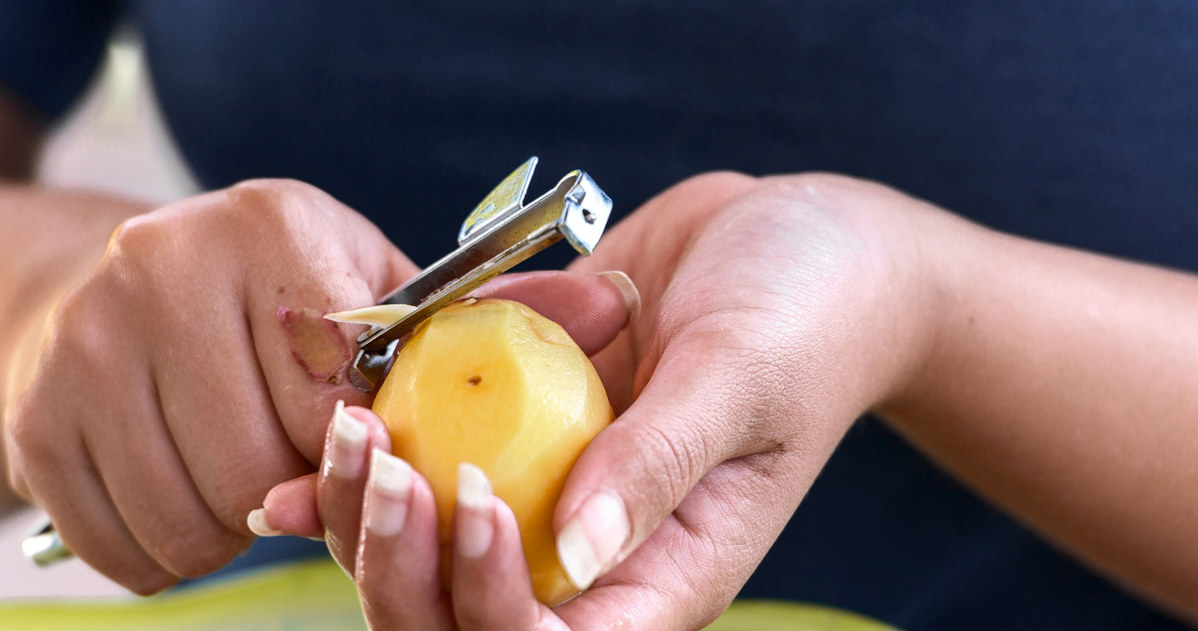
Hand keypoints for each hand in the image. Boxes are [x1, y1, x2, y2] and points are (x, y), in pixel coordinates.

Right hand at [3, 179, 416, 593]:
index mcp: (270, 229)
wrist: (109, 286)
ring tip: (245, 478)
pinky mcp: (35, 421)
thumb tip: (577, 338)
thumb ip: (452, 327)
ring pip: (193, 523)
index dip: (361, 448)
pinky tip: (185, 492)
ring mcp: (84, 346)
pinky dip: (171, 551)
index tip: (365, 448)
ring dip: (235, 531)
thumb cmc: (268, 295)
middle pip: (258, 471)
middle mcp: (162, 270)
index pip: (336, 395)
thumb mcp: (360, 281)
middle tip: (297, 471)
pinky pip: (127, 550)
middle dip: (293, 495)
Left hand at [268, 172, 939, 628]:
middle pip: (463, 615)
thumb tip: (575, 554)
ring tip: (344, 431)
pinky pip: (431, 462)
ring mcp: (547, 487)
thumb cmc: (802, 313)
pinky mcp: (518, 427)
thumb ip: (660, 463)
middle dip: (400, 563)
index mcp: (666, 570)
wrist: (789, 238)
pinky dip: (371, 458)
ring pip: (426, 550)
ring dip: (366, 509)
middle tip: (383, 466)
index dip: (488, 599)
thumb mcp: (743, 377)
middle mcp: (594, 549)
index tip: (471, 497)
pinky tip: (323, 435)